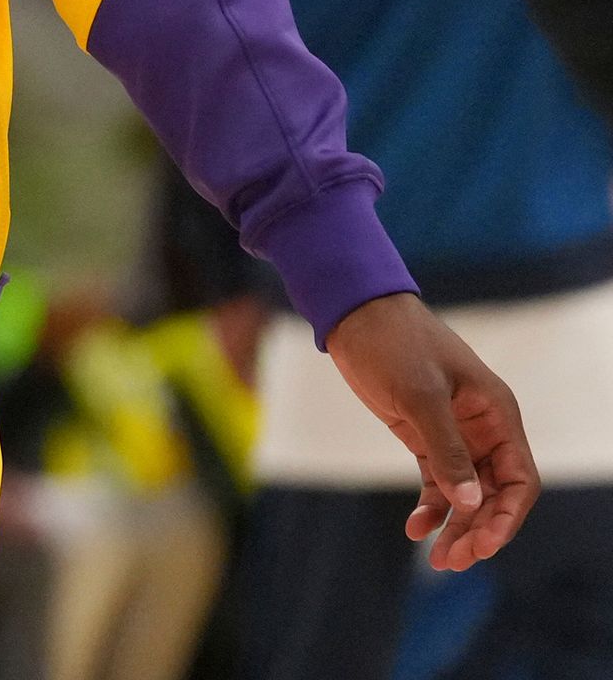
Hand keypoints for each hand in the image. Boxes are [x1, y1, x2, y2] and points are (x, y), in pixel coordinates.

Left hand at [325, 292, 539, 569]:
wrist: (355, 313)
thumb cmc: (394, 343)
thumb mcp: (420, 394)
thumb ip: (446, 448)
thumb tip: (470, 504)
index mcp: (497, 415)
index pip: (519, 479)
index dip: (507, 516)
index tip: (484, 543)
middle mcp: (483, 428)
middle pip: (494, 494)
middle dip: (479, 530)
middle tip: (454, 561)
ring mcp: (454, 434)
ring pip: (465, 493)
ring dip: (456, 526)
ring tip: (438, 559)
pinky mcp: (423, 435)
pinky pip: (436, 480)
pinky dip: (430, 506)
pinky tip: (416, 529)